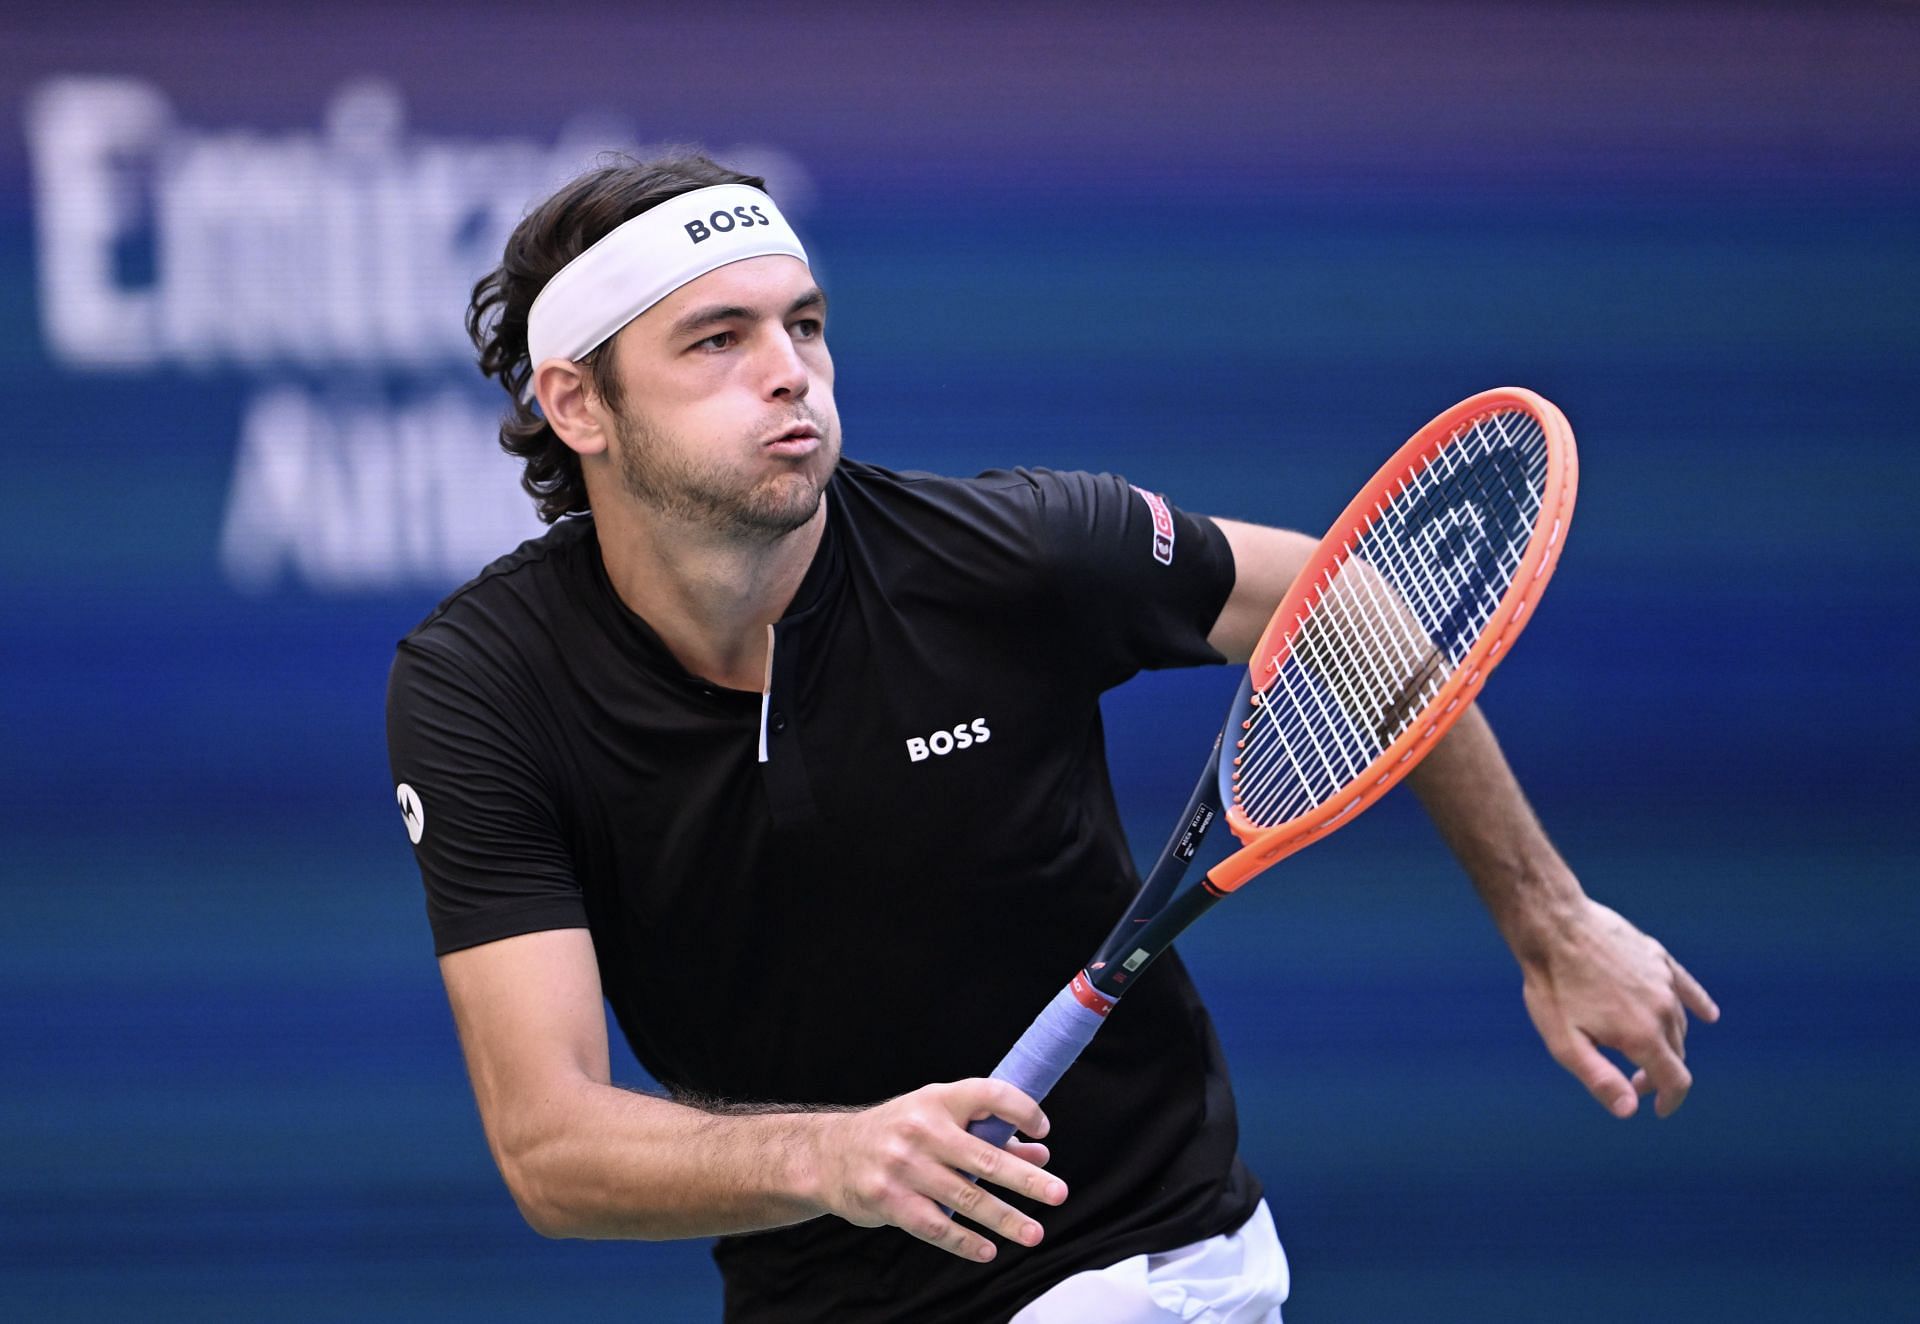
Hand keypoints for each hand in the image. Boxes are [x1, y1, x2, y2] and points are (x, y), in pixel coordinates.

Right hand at [807, 1079, 1068, 1261]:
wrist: (829, 1156)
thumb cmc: (896, 1134)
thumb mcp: (937, 1120)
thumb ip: (988, 1134)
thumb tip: (1040, 1154)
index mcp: (937, 1100)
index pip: (989, 1095)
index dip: (1021, 1110)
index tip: (1044, 1129)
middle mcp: (921, 1130)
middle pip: (985, 1157)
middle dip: (1026, 1179)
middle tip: (1059, 1194)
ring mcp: (904, 1167)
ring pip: (967, 1197)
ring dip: (1005, 1219)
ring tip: (1034, 1233)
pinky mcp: (890, 1201)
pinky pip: (937, 1226)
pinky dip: (965, 1241)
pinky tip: (988, 1250)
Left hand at [1515, 898, 1719, 1118]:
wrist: (1552, 925)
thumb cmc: (1552, 985)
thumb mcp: (1564, 1042)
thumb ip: (1600, 1079)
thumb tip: (1630, 1110)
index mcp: (1642, 1034)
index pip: (1675, 1080)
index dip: (1669, 1100)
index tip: (1657, 1109)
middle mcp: (1662, 1008)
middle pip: (1677, 1053)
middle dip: (1660, 1074)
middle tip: (1631, 1080)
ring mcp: (1663, 980)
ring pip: (1677, 1023)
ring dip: (1666, 1042)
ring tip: (1639, 1049)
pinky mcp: (1657, 957)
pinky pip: (1686, 987)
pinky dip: (1697, 1004)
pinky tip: (1708, 1015)